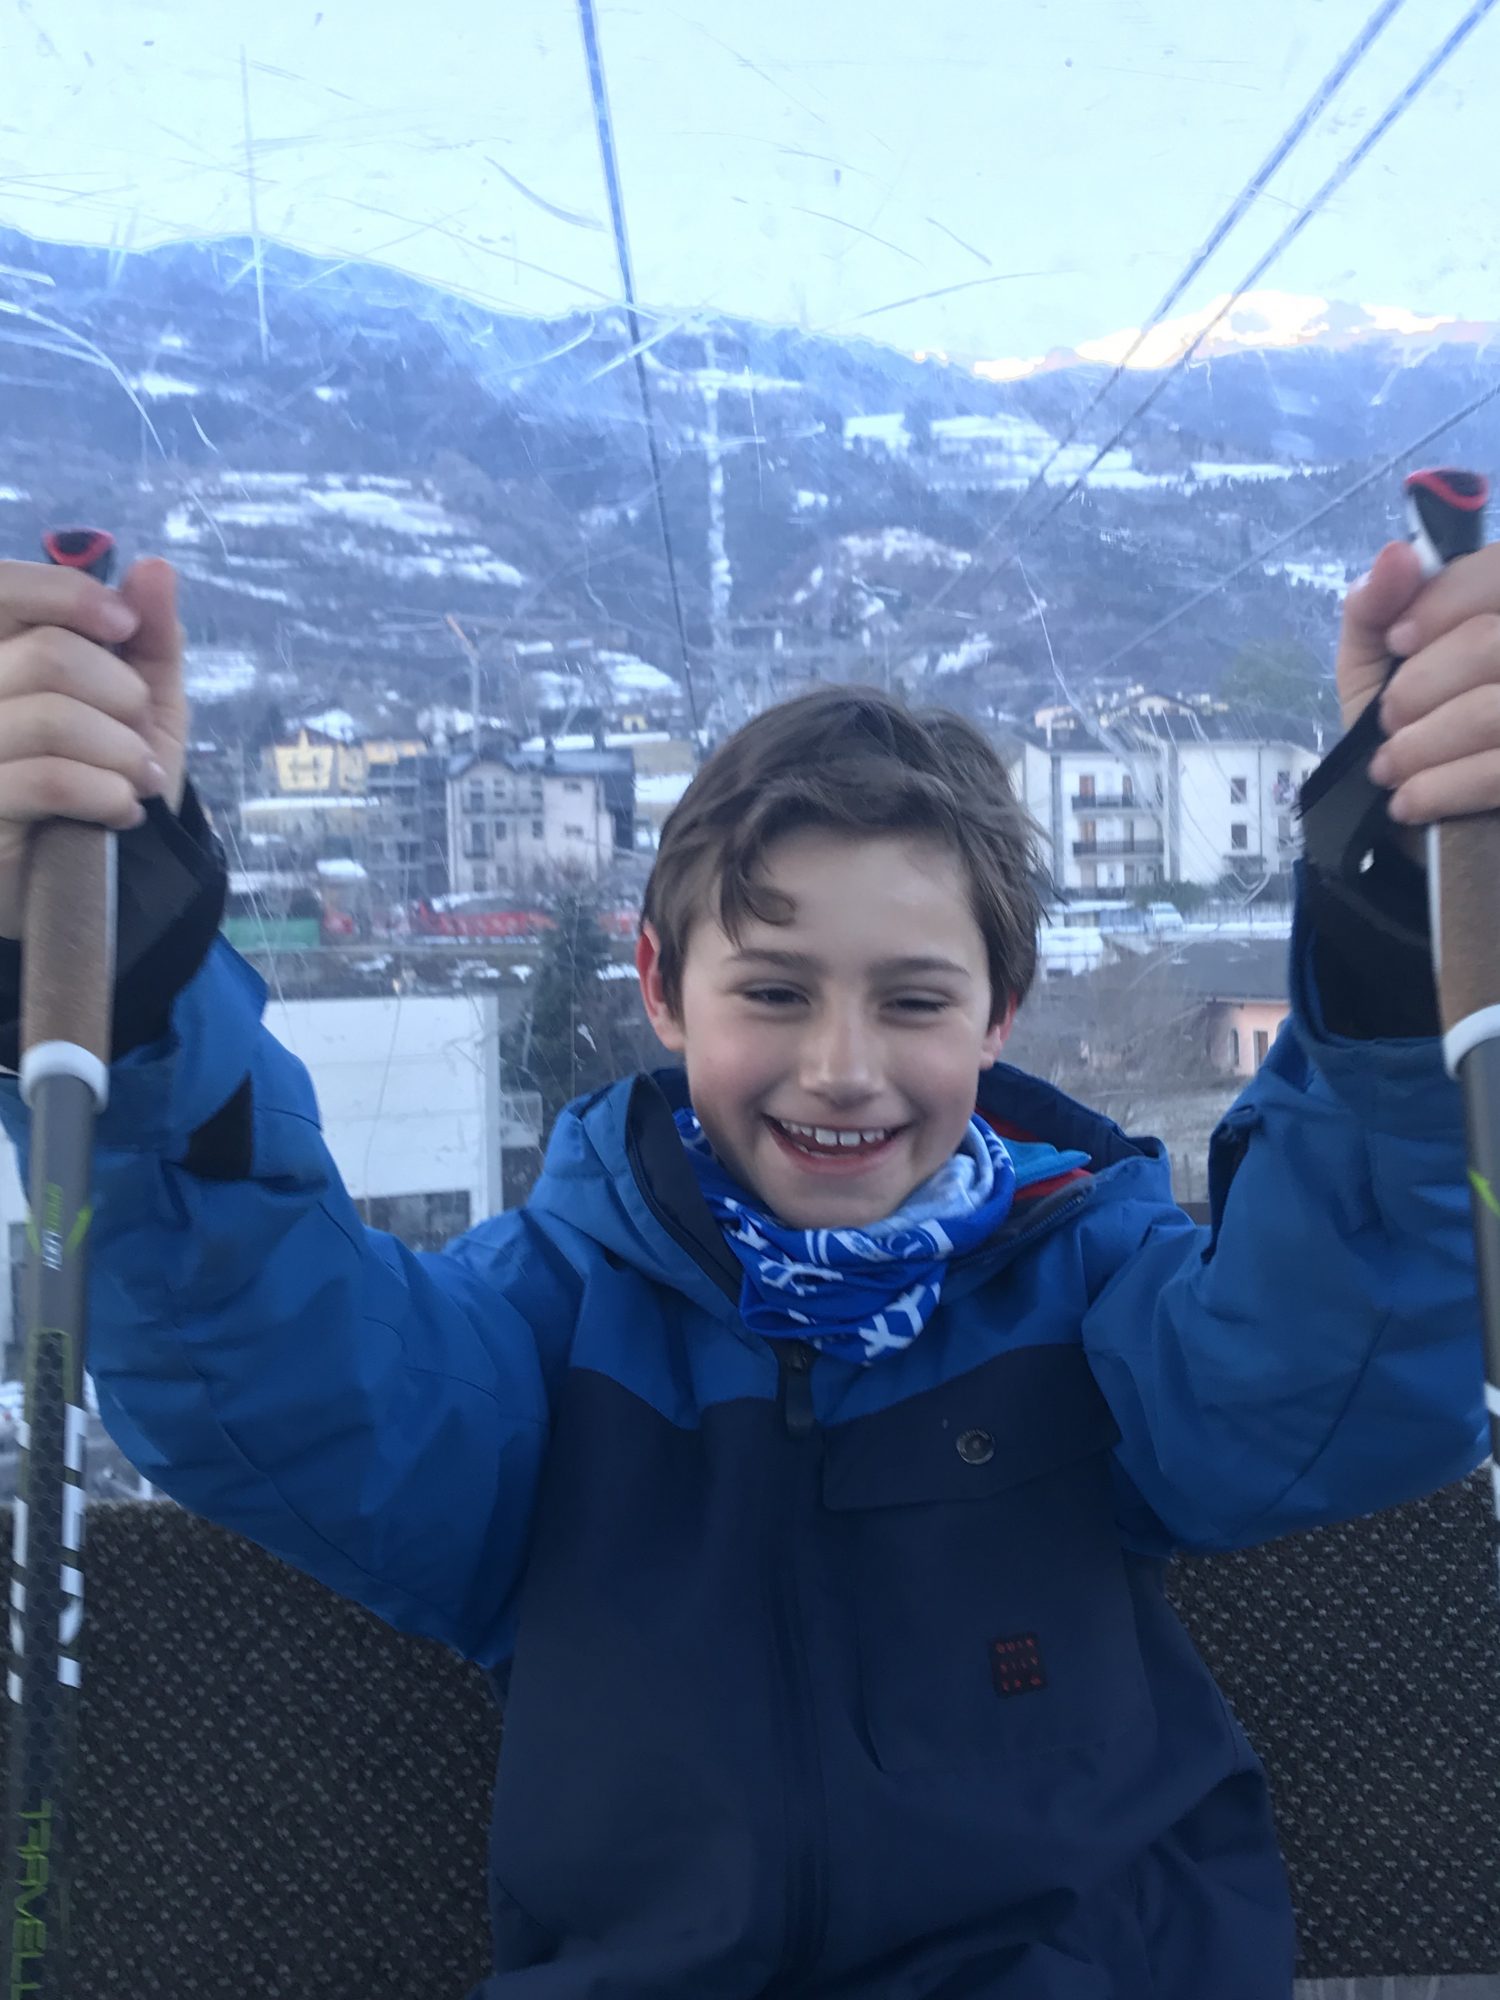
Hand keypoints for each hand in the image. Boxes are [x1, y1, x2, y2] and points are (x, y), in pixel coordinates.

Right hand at [0, 555, 187, 938]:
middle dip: (121, 694)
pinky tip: (121, 812)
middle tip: (139, 734)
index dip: (68, 595)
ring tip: (138, 779)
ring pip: (52, 717)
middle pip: (47, 653)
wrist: (95, 887)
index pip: (2, 588)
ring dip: (122, 751)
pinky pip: (50, 780)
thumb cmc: (107, 784)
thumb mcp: (144, 710)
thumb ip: (149, 641)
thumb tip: (154, 568)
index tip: (124, 625)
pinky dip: (107, 793)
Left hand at [1336, 539, 1499, 839]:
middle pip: (1490, 643)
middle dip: (1419, 687)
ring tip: (1389, 767)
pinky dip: (1441, 788)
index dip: (1442, 604)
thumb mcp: (1376, 665)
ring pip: (1492, 713)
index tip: (1397, 643)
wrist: (1422, 827)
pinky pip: (1498, 771)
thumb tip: (1397, 554)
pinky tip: (1410, 801)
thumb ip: (1376, 606)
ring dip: (1422, 744)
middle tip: (1389, 720)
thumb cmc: (1410, 726)